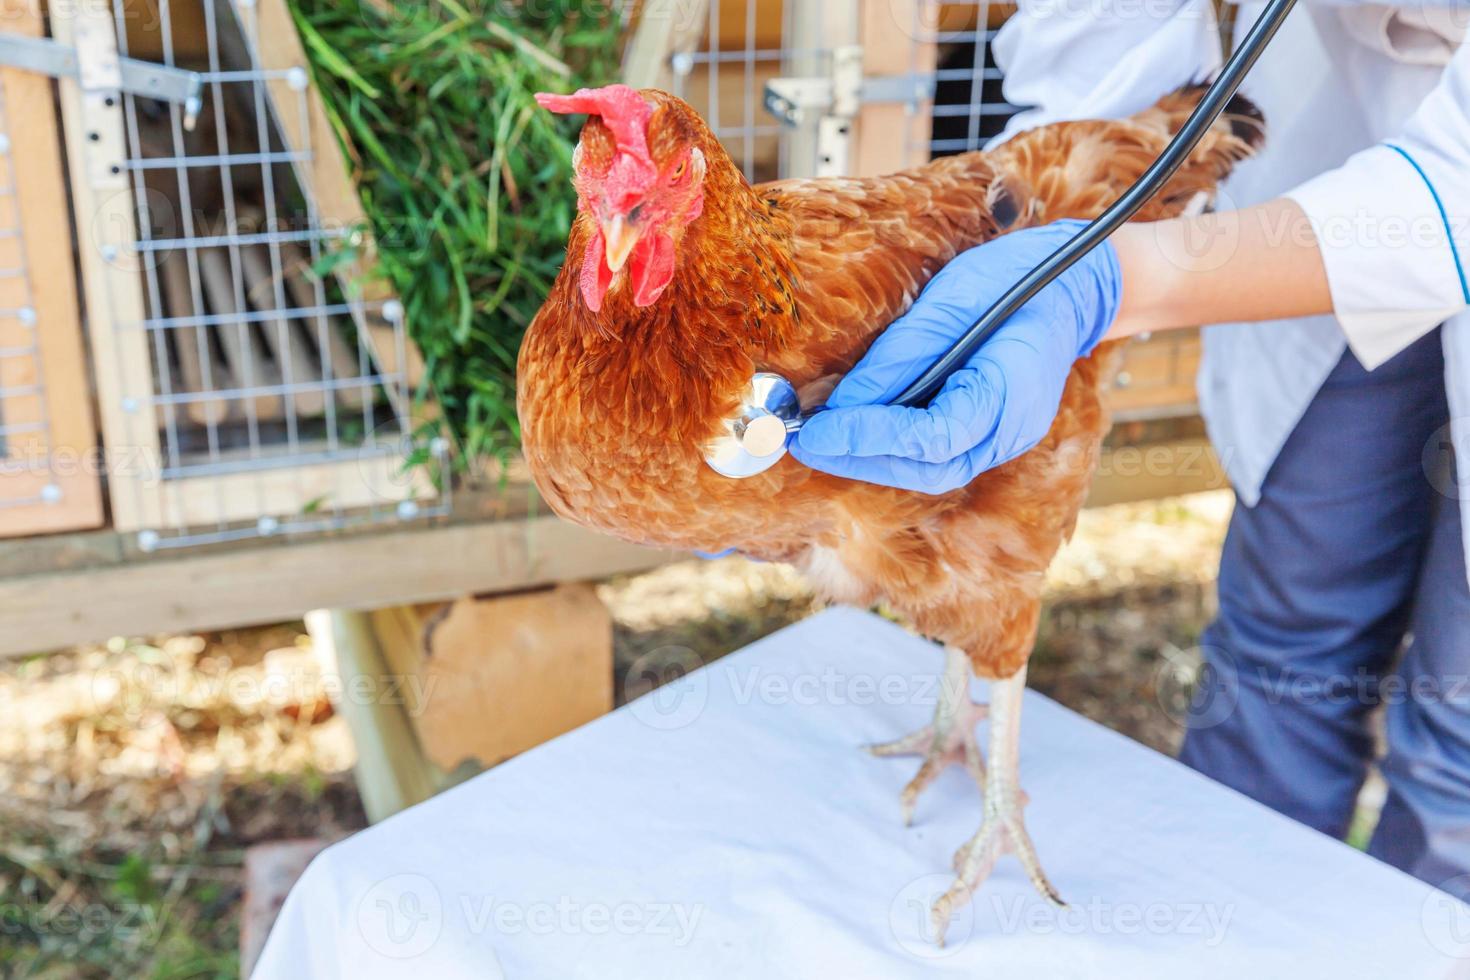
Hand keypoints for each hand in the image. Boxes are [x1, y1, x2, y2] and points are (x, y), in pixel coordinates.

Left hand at [789, 219, 1121, 492]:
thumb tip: (844, 402)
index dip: (869, 437)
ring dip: (874, 457)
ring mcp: (1006, 435)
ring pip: (931, 468)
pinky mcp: (992, 429)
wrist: (1077, 281)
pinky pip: (939, 451)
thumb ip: (901, 357)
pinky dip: (896, 445)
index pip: (932, 438)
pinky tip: (861, 430)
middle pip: (928, 467)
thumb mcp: (953, 300)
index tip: (817, 432)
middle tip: (807, 443)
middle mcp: (1011, 430)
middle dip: (862, 457)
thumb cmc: (1020, 278)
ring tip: (824, 440)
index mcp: (1010, 394)